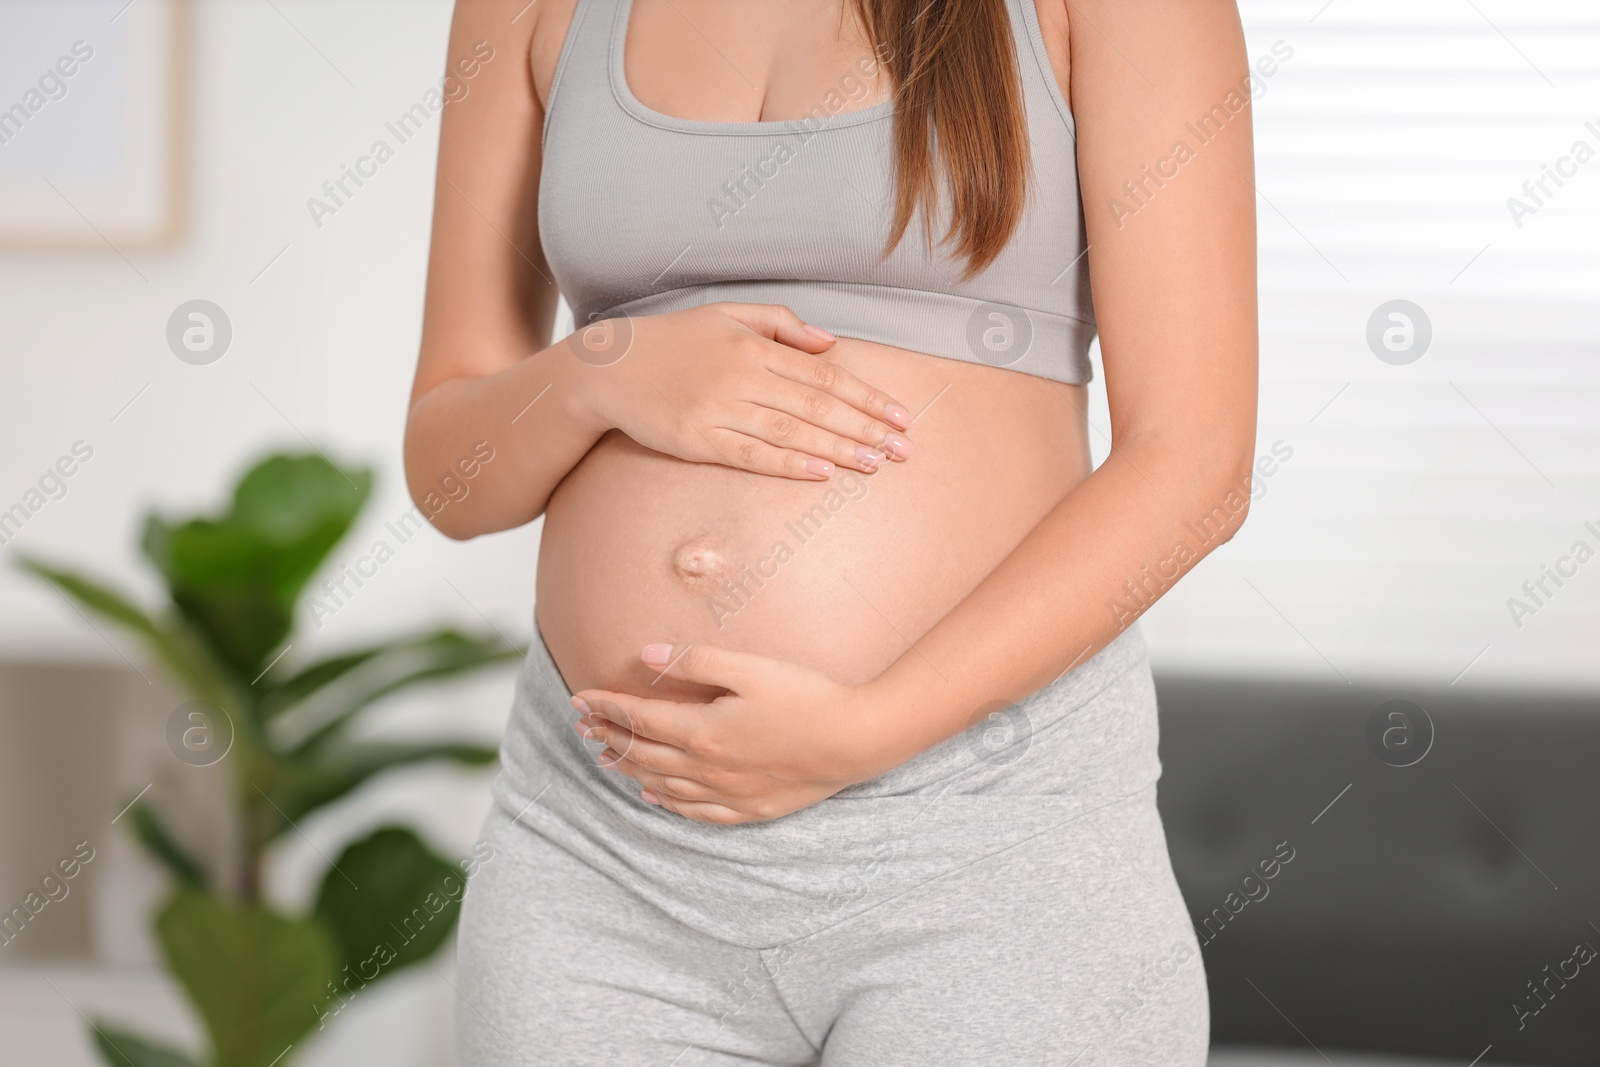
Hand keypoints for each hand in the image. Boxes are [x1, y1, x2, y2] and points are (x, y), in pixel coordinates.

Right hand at [567, 302, 914, 479]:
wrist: (610, 366)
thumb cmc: (674, 340)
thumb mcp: (727, 314)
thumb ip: (781, 324)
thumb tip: (830, 343)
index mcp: (754, 347)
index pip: (825, 376)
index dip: (868, 397)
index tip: (900, 415)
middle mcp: (742, 377)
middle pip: (818, 407)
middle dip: (866, 429)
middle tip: (905, 449)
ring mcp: (719, 410)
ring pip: (792, 434)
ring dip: (839, 450)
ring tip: (876, 464)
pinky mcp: (697, 439)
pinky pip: (752, 455)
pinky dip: (789, 465)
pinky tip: (822, 473)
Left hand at [569, 643, 887, 823]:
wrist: (855, 739)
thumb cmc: (805, 695)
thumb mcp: (749, 667)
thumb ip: (694, 662)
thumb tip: (645, 656)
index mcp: (702, 730)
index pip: (638, 719)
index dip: (606, 706)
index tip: (580, 697)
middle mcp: (707, 767)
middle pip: (643, 753)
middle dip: (608, 737)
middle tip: (582, 725)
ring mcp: (728, 792)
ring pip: (663, 785)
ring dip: (630, 770)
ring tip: (605, 758)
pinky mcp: (750, 808)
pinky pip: (695, 811)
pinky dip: (668, 803)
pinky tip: (655, 796)